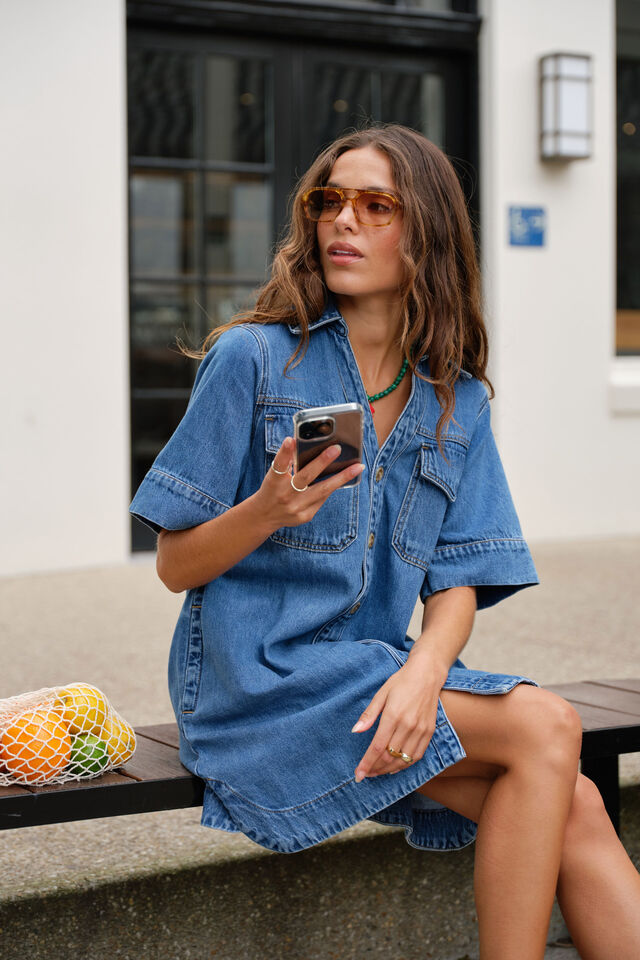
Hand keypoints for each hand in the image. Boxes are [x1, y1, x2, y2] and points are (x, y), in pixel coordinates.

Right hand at [255, 437, 363, 532]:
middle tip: (337, 448)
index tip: (291, 440)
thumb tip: (304, 444)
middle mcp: (284, 496)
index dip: (284, 452)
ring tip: (358, 467)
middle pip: (305, 477)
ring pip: (322, 490)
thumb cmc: (273, 488)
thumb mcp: (273, 475)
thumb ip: (286, 463)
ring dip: (342, 478)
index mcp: (273, 482)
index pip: (278, 465)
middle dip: (322, 462)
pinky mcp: (305, 516)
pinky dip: (332, 487)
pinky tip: (344, 478)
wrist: (264, 516)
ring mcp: (296, 508)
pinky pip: (322, 498)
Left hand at [351, 653, 444, 780]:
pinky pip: (417, 756)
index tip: (357, 775)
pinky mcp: (430, 732)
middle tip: (365, 773)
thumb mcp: (381, 693)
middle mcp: (408, 725)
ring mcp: (421, 730)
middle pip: (389, 757)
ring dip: (388, 769)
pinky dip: (405, 765)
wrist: (427, 674)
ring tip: (377, 772)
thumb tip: (355, 731)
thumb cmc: (401, 682)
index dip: (366, 763)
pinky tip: (395, 766)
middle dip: (375, 769)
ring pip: (403, 760)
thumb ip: (369, 714)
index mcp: (393, 716)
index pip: (377, 747)